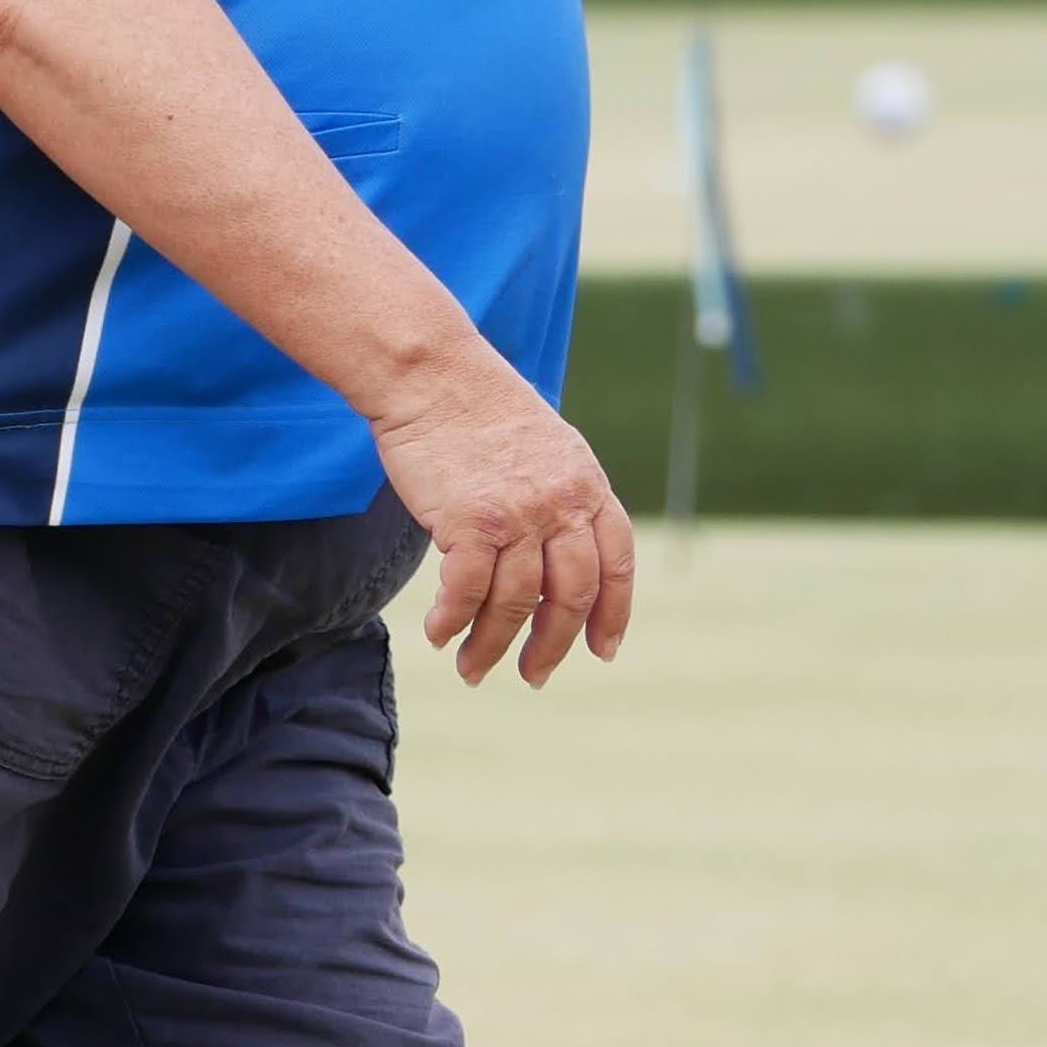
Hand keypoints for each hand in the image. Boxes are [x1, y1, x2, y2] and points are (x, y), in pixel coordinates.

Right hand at [369, 351, 636, 685]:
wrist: (430, 372)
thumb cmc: (475, 407)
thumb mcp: (545, 448)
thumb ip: (559, 499)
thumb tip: (550, 563)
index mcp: (587, 485)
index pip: (615, 564)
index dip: (613, 615)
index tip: (602, 650)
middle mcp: (561, 504)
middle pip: (570, 597)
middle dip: (552, 646)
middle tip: (534, 675)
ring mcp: (518, 515)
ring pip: (514, 603)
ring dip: (491, 645)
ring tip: (472, 668)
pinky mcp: (469, 522)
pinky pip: (466, 591)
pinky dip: (452, 620)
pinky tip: (440, 633)